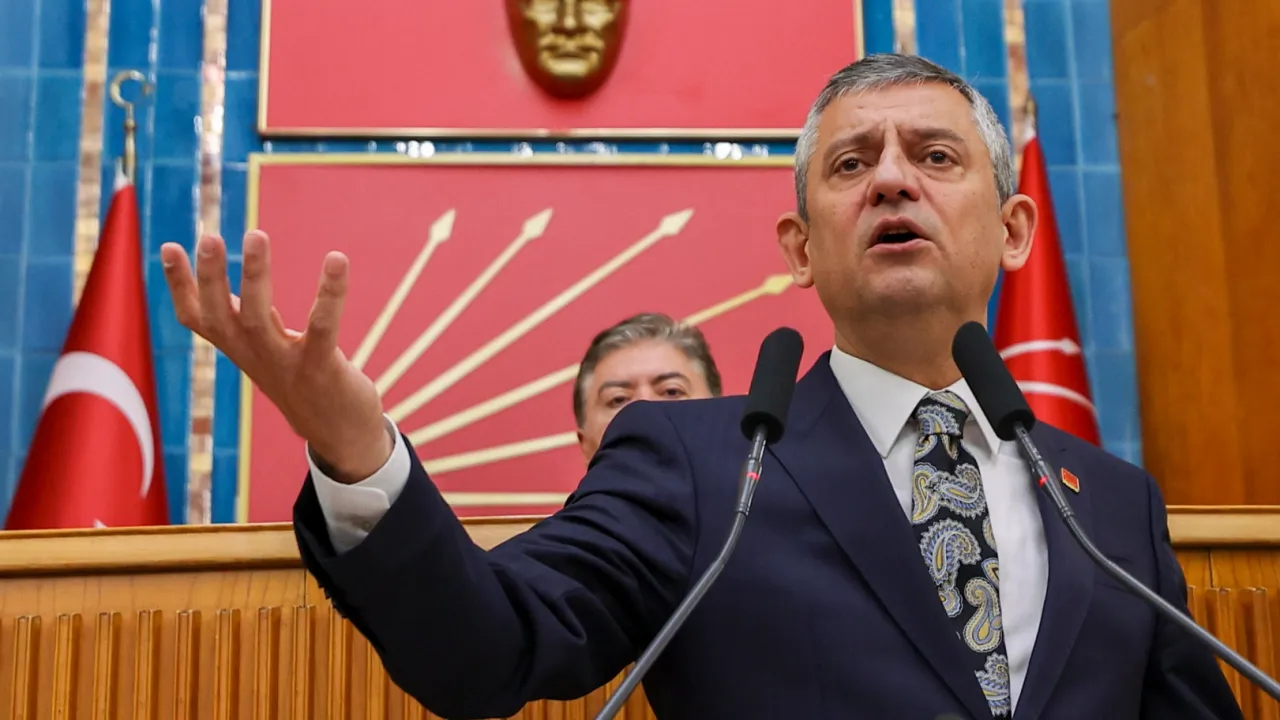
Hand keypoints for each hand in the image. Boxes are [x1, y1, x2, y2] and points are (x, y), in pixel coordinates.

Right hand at [161, 231, 392, 482]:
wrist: (340, 436)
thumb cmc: (301, 382)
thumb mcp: (265, 351)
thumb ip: (244, 322)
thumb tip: (222, 287)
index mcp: (240, 349)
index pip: (197, 318)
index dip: (178, 287)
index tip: (167, 246)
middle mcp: (255, 356)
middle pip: (221, 317)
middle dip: (210, 277)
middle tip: (208, 238)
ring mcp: (286, 365)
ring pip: (260, 320)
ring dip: (256, 276)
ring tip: (255, 235)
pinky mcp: (321, 369)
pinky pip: (323, 328)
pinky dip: (329, 293)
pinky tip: (337, 258)